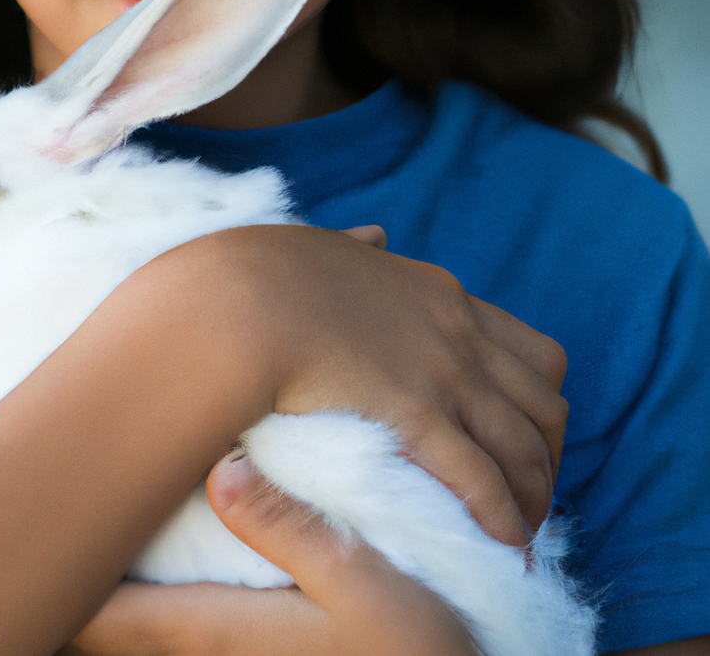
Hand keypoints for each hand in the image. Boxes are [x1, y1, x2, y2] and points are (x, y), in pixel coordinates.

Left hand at [61, 451, 476, 655]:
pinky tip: (152, 559)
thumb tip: (223, 472)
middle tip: (26, 524)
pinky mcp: (253, 649)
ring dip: (105, 588)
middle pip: (114, 624)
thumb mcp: (368, 587)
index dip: (60, 583)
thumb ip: (294, 533)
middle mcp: (212, 649)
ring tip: (76, 532)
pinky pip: (178, 622)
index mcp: (224, 632)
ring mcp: (230, 653)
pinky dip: (146, 598)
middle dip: (69, 579)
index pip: (114, 616)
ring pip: (142, 625)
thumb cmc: (419, 650)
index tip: (14, 533)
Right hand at [201, 224, 567, 544]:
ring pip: (524, 447)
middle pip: (544, 406)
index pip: (531, 353)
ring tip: (514, 535)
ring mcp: (442, 372)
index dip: (534, 405)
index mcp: (439, 294)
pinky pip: (480, 478)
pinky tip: (497, 546)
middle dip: (544, 456)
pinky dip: (499, 517)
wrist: (238, 296)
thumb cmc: (266, 271)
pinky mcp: (415, 413)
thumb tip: (376, 236)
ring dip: (528, 497)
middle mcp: (457, 332)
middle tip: (522, 494)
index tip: (517, 438)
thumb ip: (358, 246)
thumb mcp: (328, 244)